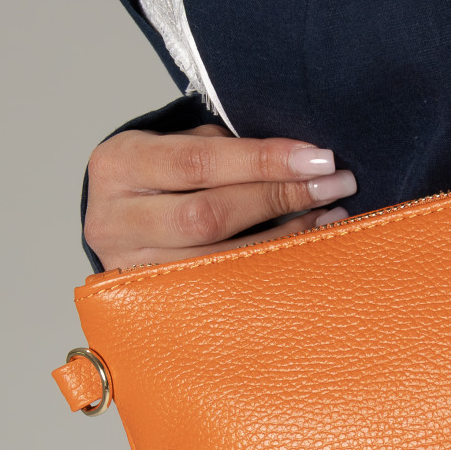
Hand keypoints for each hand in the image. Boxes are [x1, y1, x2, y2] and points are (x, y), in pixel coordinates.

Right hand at [83, 123, 357, 271]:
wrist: (119, 221)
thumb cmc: (161, 175)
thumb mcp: (178, 145)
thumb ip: (225, 149)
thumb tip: (303, 160)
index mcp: (119, 165)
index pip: (198, 162)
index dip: (262, 161)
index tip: (317, 158)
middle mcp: (115, 220)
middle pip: (208, 216)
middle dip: (279, 198)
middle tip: (335, 184)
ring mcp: (132, 269)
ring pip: (219, 261)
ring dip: (285, 237)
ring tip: (330, 215)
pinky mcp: (154, 304)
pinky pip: (224, 290)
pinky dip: (271, 267)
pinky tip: (306, 248)